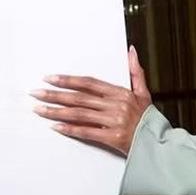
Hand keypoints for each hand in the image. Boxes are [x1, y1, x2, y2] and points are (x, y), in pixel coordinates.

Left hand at [30, 45, 152, 156]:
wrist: (159, 143)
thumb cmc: (149, 120)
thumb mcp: (144, 93)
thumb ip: (136, 72)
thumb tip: (131, 51)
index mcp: (121, 93)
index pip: (89, 83)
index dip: (68, 80)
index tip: (51, 79)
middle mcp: (116, 106)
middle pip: (79, 98)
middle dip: (54, 95)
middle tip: (36, 93)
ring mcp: (113, 122)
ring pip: (79, 114)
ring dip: (56, 111)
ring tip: (39, 109)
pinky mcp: (112, 138)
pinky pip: (87, 131)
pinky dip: (70, 129)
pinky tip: (56, 126)